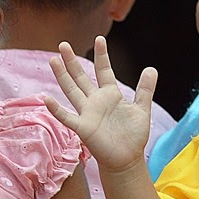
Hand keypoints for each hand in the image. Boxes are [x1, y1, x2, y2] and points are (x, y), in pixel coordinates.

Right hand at [45, 36, 157, 173]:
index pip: (103, 70)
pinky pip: (66, 116)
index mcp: (110, 95)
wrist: (127, 159)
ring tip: (53, 60)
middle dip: (72, 61)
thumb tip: (151, 68)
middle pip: (81, 77)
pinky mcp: (82, 128)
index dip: (102, 55)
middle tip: (63, 44)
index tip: (100, 39)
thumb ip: (145, 90)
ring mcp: (87, 113)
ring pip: (71, 91)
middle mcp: (95, 101)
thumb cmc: (133, 135)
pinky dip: (56, 108)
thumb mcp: (142, 109)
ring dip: (62, 76)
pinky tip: (46, 98)